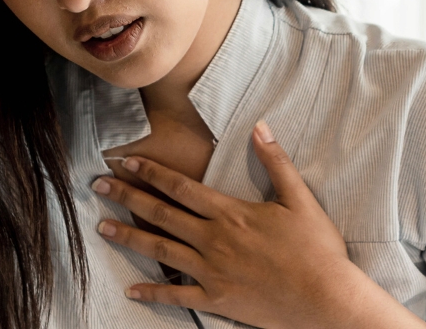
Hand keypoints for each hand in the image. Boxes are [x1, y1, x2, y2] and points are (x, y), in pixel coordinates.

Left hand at [91, 121, 379, 328]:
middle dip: (127, 197)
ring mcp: (212, 272)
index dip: (150, 172)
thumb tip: (260, 127)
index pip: (181, 187)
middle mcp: (214, 240)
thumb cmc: (317, 249)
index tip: (126, 161)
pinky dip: (152, 292)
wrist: (325, 299)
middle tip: (100, 185)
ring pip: (160, 251)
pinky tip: (131, 290)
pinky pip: (177, 296)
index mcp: (231, 213)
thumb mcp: (300, 199)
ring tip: (103, 227)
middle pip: (161, 214)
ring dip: (129, 237)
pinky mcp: (217, 299)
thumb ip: (276, 162)